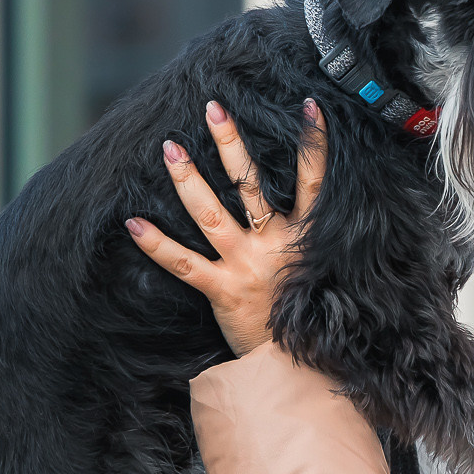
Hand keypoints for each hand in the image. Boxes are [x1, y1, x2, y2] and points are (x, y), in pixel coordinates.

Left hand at [128, 99, 327, 356]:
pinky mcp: (221, 290)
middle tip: (213, 109)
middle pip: (251, 185)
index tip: (310, 107)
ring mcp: (245, 265)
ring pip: (212, 215)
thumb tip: (340, 218)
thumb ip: (322, 244)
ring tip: (170, 148)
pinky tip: (133, 223)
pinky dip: (157, 244)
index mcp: (307, 237)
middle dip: (231, 144)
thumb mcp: (330, 274)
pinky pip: (183, 264)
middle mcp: (276, 244)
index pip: (315, 181)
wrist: (297, 366)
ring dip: (188, 179)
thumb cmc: (314, 317)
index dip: (315, 143)